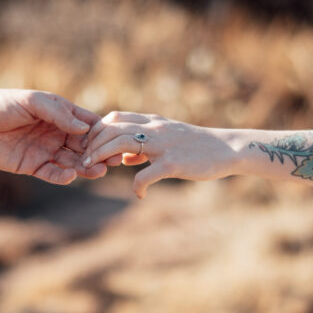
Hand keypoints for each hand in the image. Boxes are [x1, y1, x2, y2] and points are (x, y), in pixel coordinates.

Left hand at [0, 89, 105, 184]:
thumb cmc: (0, 104)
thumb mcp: (31, 101)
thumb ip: (58, 113)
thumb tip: (84, 127)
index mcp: (59, 114)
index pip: (87, 124)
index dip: (102, 133)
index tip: (116, 140)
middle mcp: (56, 133)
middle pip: (84, 146)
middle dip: (98, 154)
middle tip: (112, 161)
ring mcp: (45, 151)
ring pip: (72, 162)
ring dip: (86, 167)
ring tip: (97, 171)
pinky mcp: (32, 166)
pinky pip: (52, 174)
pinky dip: (63, 176)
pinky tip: (71, 175)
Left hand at [82, 112, 241, 197]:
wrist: (228, 148)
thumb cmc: (197, 146)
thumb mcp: (168, 139)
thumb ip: (143, 146)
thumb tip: (123, 158)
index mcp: (152, 122)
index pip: (114, 118)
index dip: (96, 131)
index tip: (88, 147)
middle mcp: (155, 129)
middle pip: (111, 129)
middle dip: (92, 145)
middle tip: (84, 162)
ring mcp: (163, 145)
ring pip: (121, 145)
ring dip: (101, 158)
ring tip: (94, 171)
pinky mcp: (173, 163)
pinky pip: (145, 175)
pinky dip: (137, 187)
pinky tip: (140, 195)